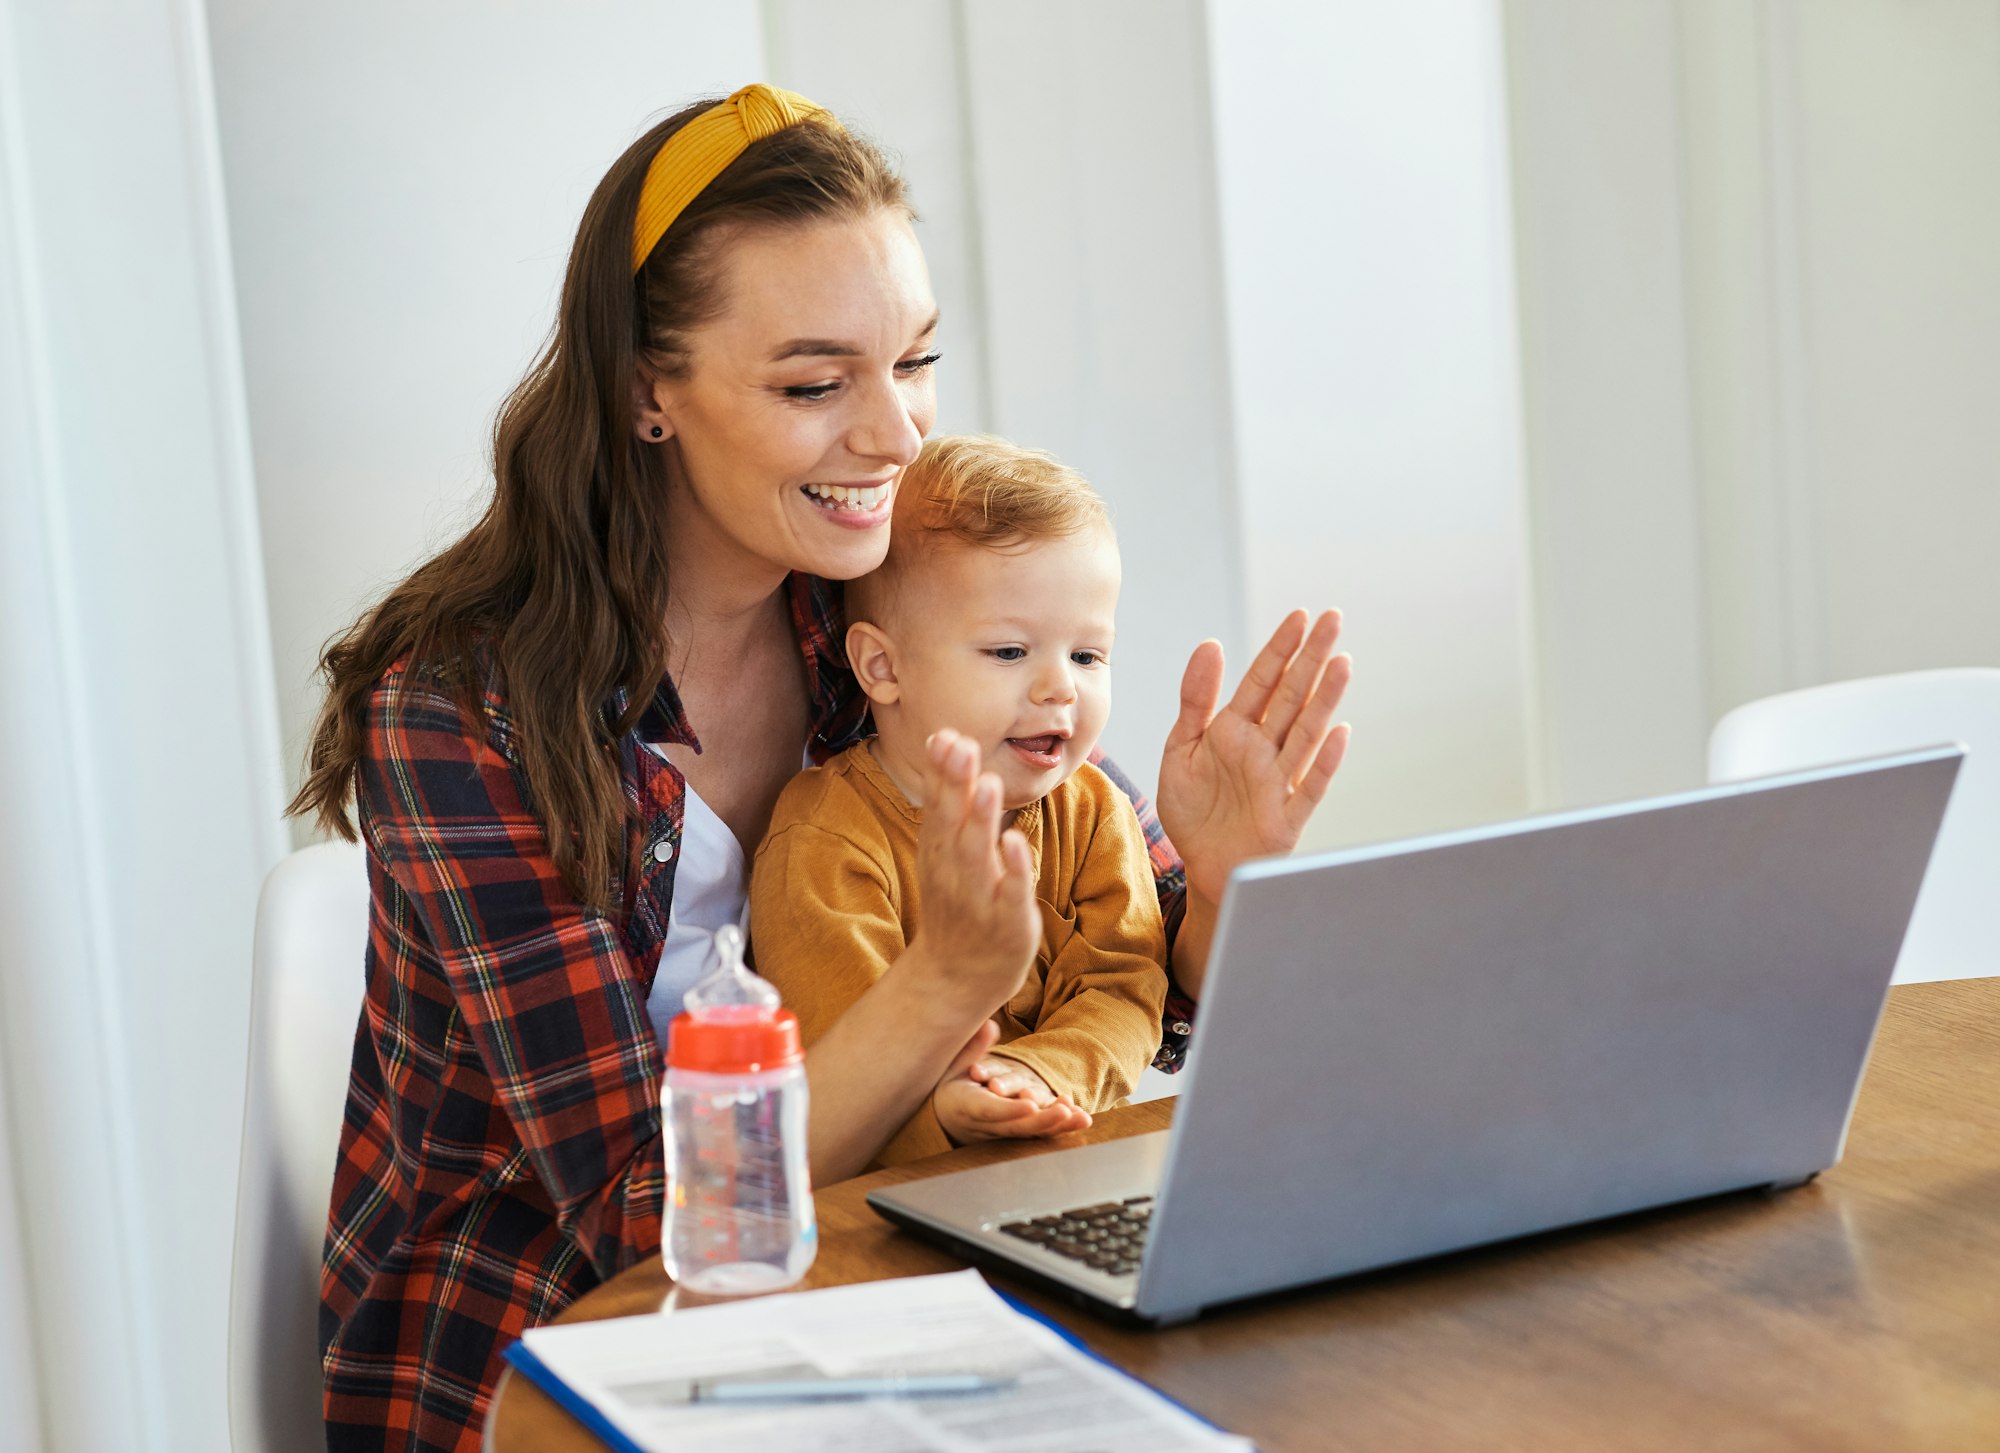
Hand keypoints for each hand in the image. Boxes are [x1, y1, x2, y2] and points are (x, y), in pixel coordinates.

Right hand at [907, 729, 1039, 1017]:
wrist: (954, 977)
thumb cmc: (955, 904)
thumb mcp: (943, 852)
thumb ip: (949, 801)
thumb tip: (947, 741)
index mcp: (939, 852)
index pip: (938, 806)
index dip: (941, 772)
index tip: (945, 736)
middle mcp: (953, 872)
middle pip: (954, 823)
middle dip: (957, 785)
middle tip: (963, 746)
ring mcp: (979, 897)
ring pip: (978, 855)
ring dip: (982, 819)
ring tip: (988, 784)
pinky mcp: (1008, 922)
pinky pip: (1010, 892)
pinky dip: (1012, 869)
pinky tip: (1016, 842)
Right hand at [935, 1056, 1091, 1145]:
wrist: (947, 1116)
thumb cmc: (950, 1085)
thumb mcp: (955, 1065)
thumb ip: (973, 1048)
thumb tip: (988, 1024)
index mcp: (968, 1106)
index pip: (990, 1110)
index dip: (1010, 1109)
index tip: (1030, 1105)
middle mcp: (986, 1125)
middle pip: (1016, 1127)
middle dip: (1042, 1120)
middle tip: (1064, 1111)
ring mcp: (1002, 1133)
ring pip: (1031, 1133)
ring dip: (1058, 1126)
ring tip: (1082, 1117)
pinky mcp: (1016, 1134)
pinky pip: (1039, 1133)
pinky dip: (1060, 1128)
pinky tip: (1081, 1119)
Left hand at [1158, 609, 1351, 905]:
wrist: (1200, 867)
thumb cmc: (1194, 809)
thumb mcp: (1180, 748)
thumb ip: (1195, 699)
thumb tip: (1210, 644)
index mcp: (1234, 729)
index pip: (1262, 680)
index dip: (1280, 648)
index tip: (1300, 616)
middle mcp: (1262, 749)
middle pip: (1291, 696)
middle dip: (1311, 657)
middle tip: (1333, 618)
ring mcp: (1278, 780)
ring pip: (1306, 732)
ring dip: (1324, 699)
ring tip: (1341, 662)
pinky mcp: (1287, 816)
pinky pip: (1309, 786)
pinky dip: (1325, 762)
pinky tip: (1340, 734)